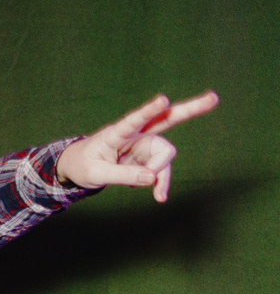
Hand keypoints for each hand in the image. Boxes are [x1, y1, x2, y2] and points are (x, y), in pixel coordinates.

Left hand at [58, 91, 218, 202]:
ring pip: (164, 156)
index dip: (149, 110)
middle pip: (166, 119)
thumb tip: (151, 178)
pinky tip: (158, 195)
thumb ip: (123, 175)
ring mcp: (144, 144)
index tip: (163, 99)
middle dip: (191, 109)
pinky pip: (161, 169)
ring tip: (156, 194)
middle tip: (214, 98)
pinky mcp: (148, 156)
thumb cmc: (84, 165)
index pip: (134, 119)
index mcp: (116, 133)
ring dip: (161, 174)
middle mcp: (135, 134)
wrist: (79, 167)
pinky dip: (161, 182)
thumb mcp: (96, 174)